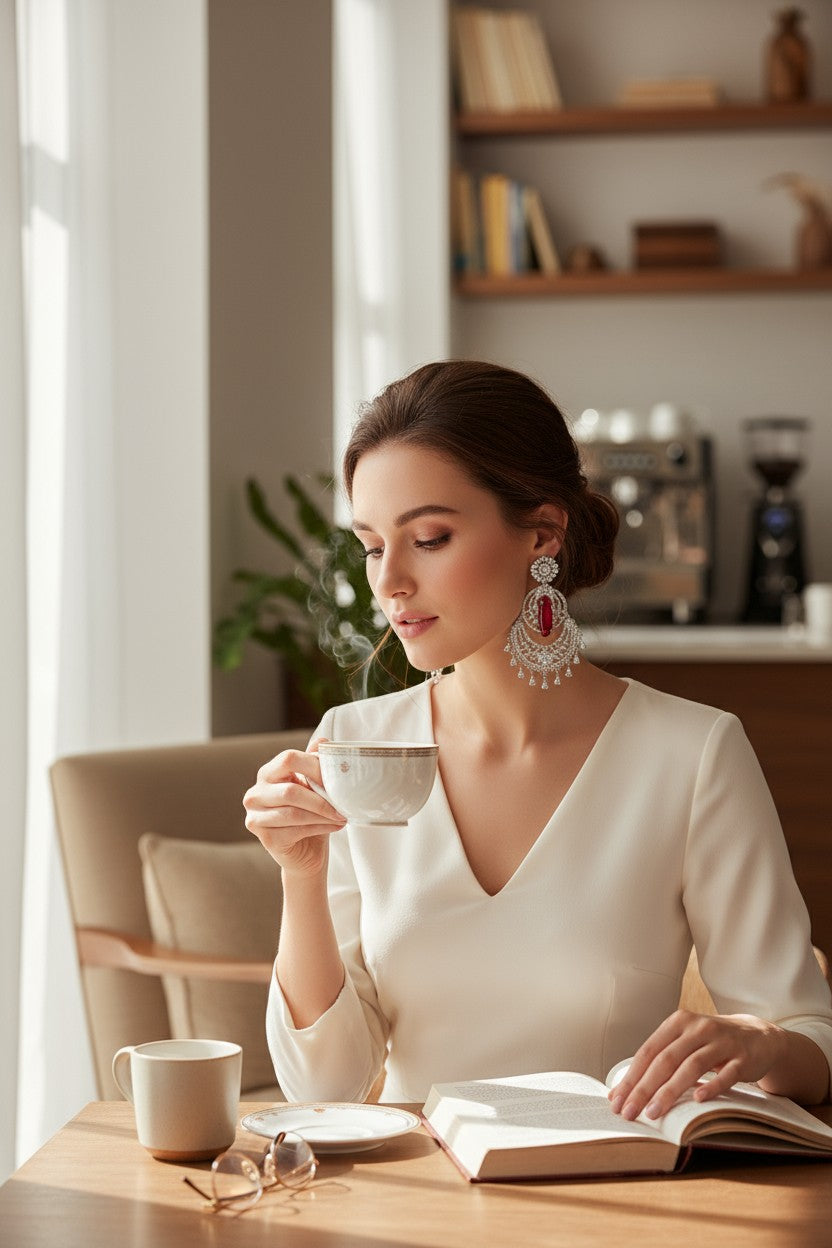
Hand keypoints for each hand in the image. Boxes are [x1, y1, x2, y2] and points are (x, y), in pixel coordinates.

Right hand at [243, 739, 345, 877]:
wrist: (307, 851)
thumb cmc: (311, 814)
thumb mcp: (314, 786)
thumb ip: (314, 763)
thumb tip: (323, 741)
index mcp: (268, 774)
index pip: (288, 759)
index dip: (314, 766)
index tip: (336, 777)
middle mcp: (255, 794)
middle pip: (291, 790)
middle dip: (321, 799)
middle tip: (343, 805)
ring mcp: (255, 817)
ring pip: (294, 813)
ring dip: (323, 815)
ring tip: (341, 816)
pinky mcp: (265, 838)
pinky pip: (295, 830)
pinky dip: (319, 827)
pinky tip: (334, 826)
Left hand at [608, 1010, 787, 1121]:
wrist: (758, 1036)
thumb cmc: (711, 1044)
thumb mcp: (685, 1043)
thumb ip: (659, 1061)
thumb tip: (623, 1091)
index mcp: (678, 1022)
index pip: (649, 1051)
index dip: (632, 1077)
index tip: (617, 1101)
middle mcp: (698, 1028)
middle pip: (666, 1059)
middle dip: (644, 1088)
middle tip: (629, 1112)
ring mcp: (722, 1043)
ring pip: (691, 1066)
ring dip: (670, 1091)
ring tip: (654, 1113)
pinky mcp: (743, 1058)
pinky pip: (726, 1074)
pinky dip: (711, 1086)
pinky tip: (698, 1100)